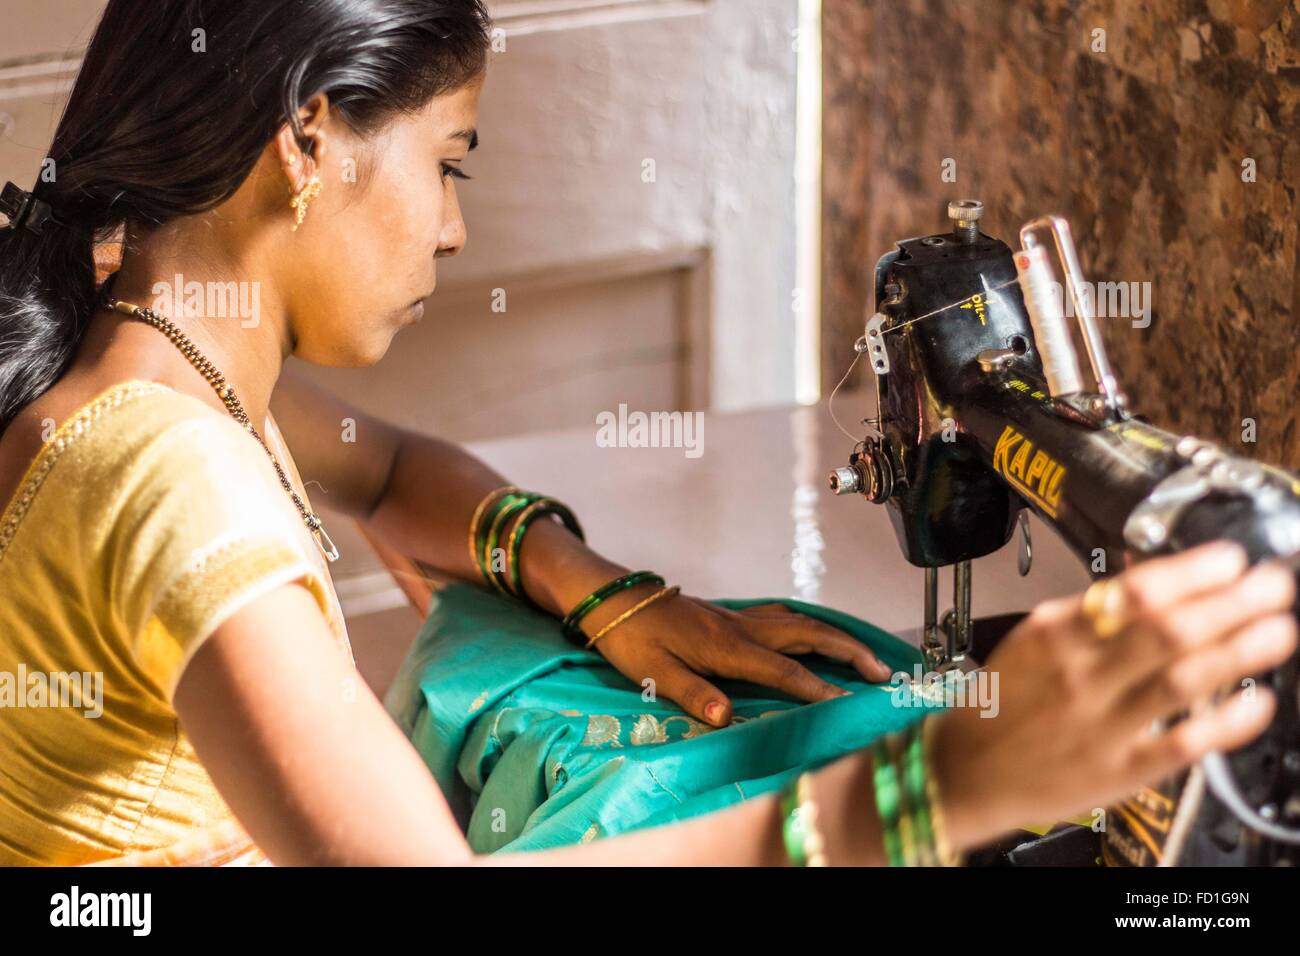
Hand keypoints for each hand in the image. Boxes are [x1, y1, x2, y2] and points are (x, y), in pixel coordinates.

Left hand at [590, 591, 893, 726]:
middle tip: (882, 671)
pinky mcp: (731, 615)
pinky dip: (810, 623)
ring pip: (799, 621)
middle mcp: (741, 628)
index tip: (851, 704)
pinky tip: (817, 633)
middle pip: (808, 635)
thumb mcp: (653, 672)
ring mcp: (738, 618)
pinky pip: (782, 615)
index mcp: (726, 647)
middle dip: (848, 651)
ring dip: (835, 635)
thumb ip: (692, 693)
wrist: (613, 599)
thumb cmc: (630, 638)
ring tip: (863, 655)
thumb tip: (726, 717)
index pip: (785, 671)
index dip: (819, 689)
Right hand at [929, 541, 1296, 851]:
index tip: (1229, 559)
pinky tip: (1256, 701)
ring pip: (1181, 679)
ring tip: (1278, 629)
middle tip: (1270, 586)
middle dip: (1230, 604)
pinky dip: (1225, 722)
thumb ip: (1089, 612)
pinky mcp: (1116, 771)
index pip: (1133, 592)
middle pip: (1167, 631)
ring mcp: (1100, 724)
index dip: (1191, 573)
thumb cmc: (1000, 703)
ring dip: (1239, 651)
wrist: (964, 770)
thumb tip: (1147, 577)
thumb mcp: (1030, 640)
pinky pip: (1180, 743)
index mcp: (1053, 634)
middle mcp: (1079, 675)